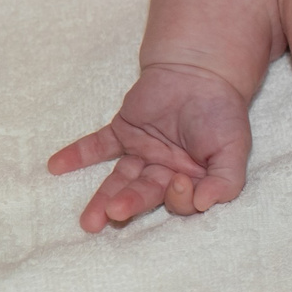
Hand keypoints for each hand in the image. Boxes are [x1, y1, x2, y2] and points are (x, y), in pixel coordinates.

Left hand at [48, 62, 253, 232]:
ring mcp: (141, 153)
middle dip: (129, 205)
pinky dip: (77, 155)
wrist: (201, 70)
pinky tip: (56, 166)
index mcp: (192, 179)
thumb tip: (205, 204)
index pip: (180, 202)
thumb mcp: (235, 148)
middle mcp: (164, 171)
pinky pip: (97, 146)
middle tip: (115, 212)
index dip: (178, 198)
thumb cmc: (222, 112)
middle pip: (143, 195)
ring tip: (89, 222)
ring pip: (118, 180)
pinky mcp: (122, 132)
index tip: (180, 181)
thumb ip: (227, 179)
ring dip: (102, 198)